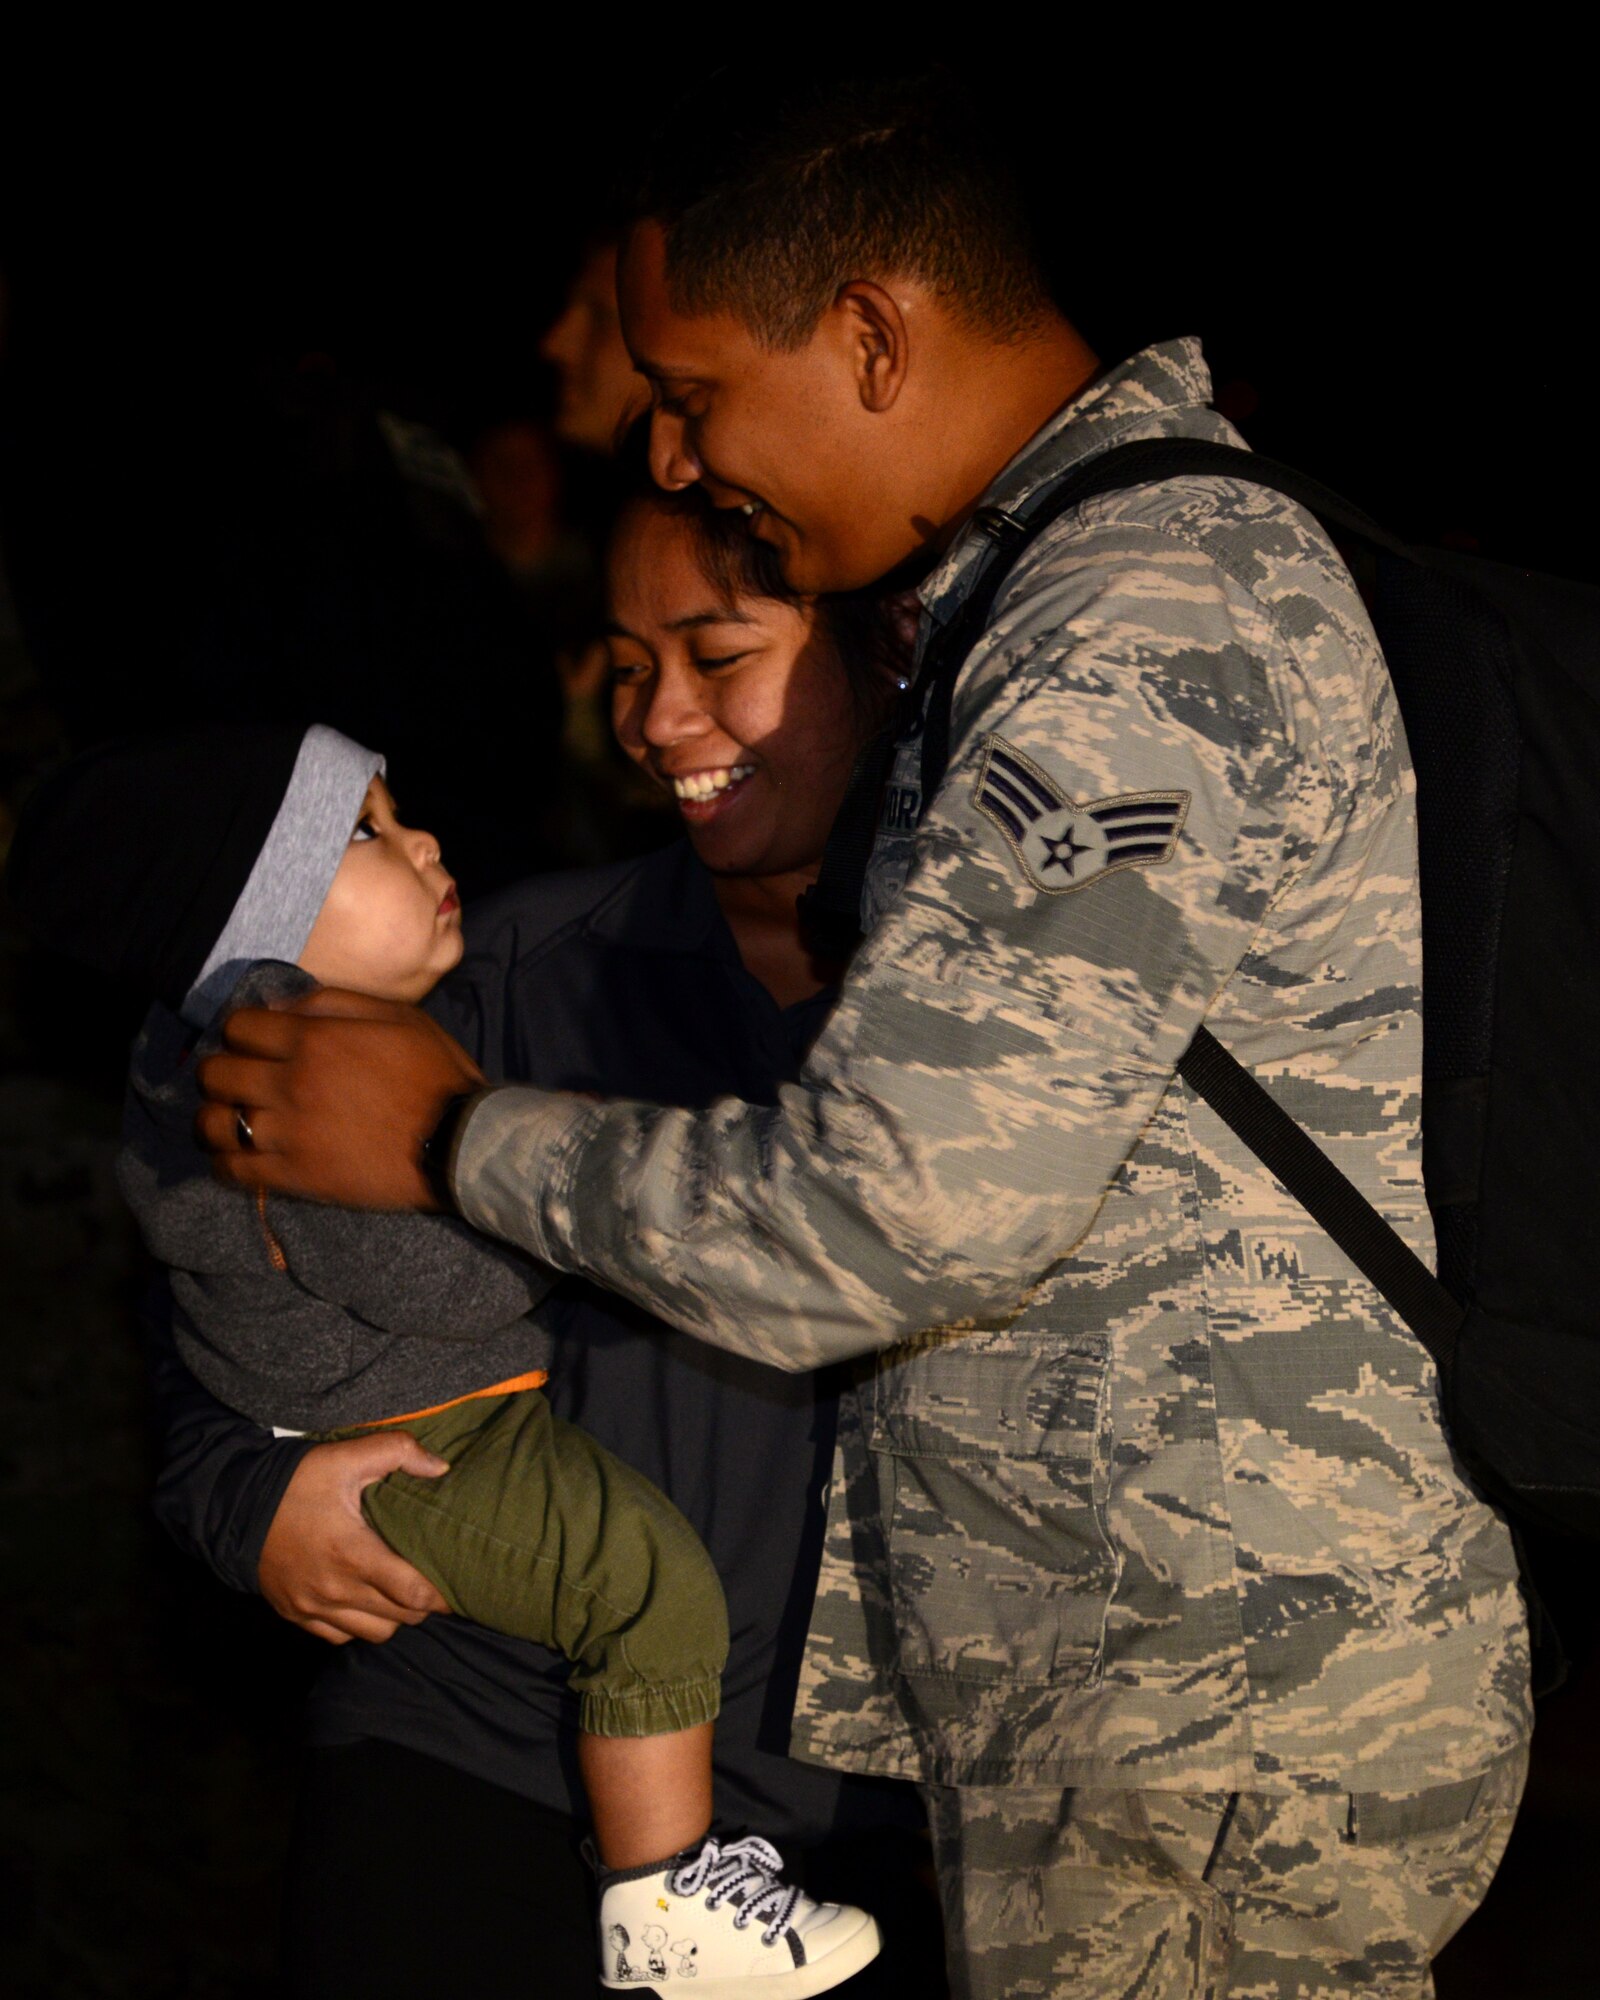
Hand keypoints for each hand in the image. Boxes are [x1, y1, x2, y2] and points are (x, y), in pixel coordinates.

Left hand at [196, 988, 484, 1208]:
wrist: (461, 1142)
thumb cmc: (436, 1074)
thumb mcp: (398, 1016)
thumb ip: (336, 1001)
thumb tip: (280, 1005)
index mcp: (314, 1039)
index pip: (238, 1027)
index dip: (242, 1030)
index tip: (255, 1040)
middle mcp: (290, 1083)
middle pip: (216, 1072)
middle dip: (221, 1071)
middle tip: (240, 1079)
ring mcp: (289, 1133)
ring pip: (213, 1124)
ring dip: (216, 1117)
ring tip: (234, 1119)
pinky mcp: (295, 1176)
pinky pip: (233, 1170)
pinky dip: (227, 1162)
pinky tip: (243, 1155)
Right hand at [259, 1433, 452, 1644]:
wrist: (234, 1505)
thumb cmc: (295, 1482)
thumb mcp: (346, 1456)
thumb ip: (398, 1452)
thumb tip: (440, 1469)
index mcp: (352, 1553)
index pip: (413, 1593)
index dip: (442, 1593)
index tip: (456, 1580)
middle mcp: (335, 1590)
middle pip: (401, 1618)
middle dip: (423, 1603)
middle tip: (431, 1580)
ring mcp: (314, 1608)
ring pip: (375, 1634)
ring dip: (393, 1616)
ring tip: (398, 1589)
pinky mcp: (296, 1615)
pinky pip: (341, 1638)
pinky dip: (359, 1625)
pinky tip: (363, 1599)